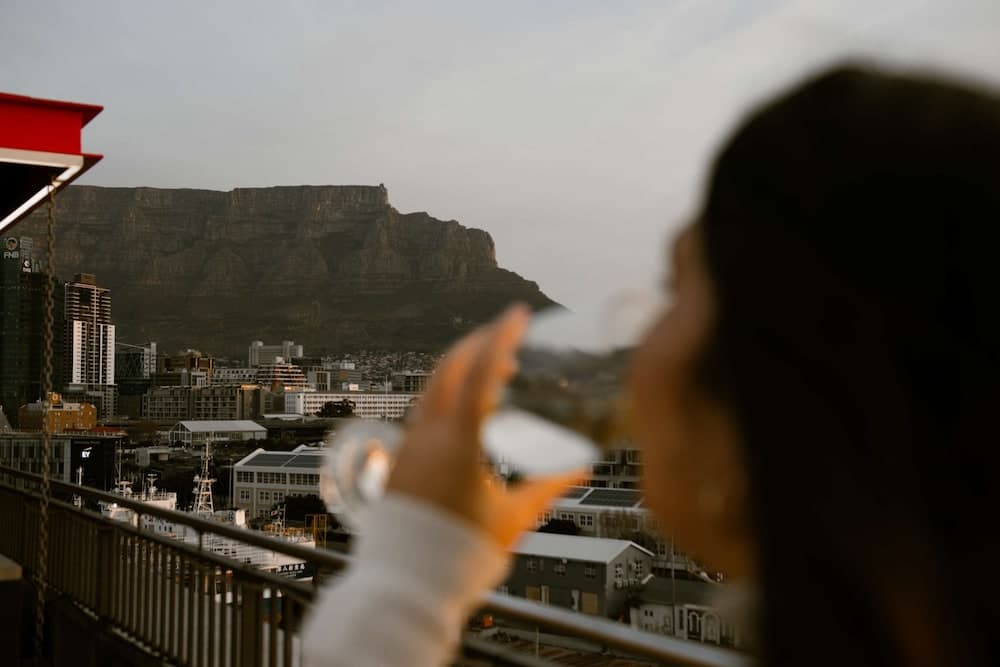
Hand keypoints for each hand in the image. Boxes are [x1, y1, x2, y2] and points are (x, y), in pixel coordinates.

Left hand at [387, 304, 583, 548]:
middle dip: (480, 344)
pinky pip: (425, 411)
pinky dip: (448, 396)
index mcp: (458, 441)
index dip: (502, 337)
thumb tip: (580, 468)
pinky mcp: (401, 459)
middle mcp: (428, 434)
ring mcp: (410, 444)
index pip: (480, 372)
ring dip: (463, 370)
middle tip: (508, 336)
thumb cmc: (457, 553)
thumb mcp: (511, 518)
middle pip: (451, 367)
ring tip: (495, 373)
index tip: (517, 314)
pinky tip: (468, 411)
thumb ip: (548, 487)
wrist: (405, 581)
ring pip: (434, 387)